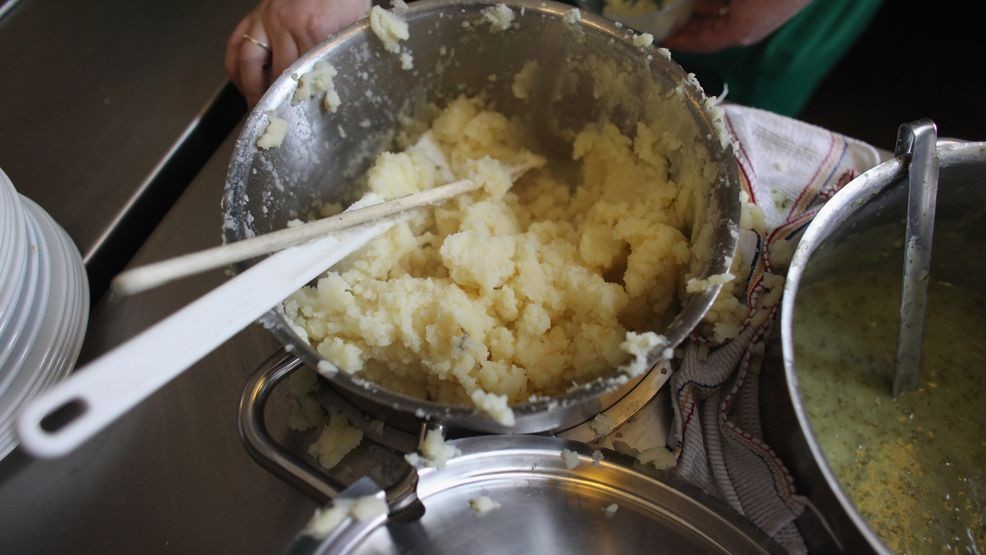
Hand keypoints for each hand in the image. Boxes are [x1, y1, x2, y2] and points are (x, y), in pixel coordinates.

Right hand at [225, 0, 370, 106]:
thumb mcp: (353, 24)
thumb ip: (345, 51)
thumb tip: (340, 84)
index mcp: (314, 29)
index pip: (304, 74)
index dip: (301, 99)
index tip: (302, 118)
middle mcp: (285, 24)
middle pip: (277, 73)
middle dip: (277, 100)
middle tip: (278, 120)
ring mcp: (266, 19)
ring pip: (249, 62)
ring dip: (251, 88)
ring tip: (257, 108)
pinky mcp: (254, 15)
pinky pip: (236, 45)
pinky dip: (235, 68)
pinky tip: (242, 84)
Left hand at [662, 0, 810, 53]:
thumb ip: (703, 0)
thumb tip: (687, 3)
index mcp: (738, 31)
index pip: (701, 43)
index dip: (679, 40)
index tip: (659, 37)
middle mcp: (750, 31)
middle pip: (711, 35)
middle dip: (688, 27)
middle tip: (667, 20)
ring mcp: (763, 19)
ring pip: (725, 22)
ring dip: (704, 14)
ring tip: (684, 6)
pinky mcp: (773, 7)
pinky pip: (738, 11)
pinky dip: (721, 6)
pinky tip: (710, 0)